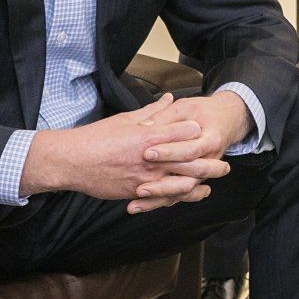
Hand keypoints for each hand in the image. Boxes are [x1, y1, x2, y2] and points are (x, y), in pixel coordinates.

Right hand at [19, 92, 237, 211]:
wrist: (73, 161)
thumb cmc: (98, 137)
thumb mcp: (127, 119)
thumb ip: (153, 112)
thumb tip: (169, 99)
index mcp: (151, 135)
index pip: (187, 132)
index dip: (199, 131)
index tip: (207, 132)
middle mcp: (153, 158)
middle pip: (192, 161)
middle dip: (211, 164)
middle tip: (226, 165)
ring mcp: (146, 178)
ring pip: (183, 184)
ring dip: (201, 186)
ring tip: (212, 185)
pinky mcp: (137, 192)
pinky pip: (164, 198)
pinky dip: (180, 198)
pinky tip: (189, 197)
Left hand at [128, 91, 251, 211]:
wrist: (225, 121)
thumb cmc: (203, 112)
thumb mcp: (186, 107)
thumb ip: (165, 115)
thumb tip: (144, 125)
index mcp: (211, 141)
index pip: (189, 151)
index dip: (169, 153)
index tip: (147, 153)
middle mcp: (209, 162)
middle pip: (189, 180)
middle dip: (162, 184)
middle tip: (140, 186)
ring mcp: (201, 175)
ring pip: (181, 193)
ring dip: (158, 199)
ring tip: (135, 202)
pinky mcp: (191, 181)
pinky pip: (175, 196)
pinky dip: (157, 202)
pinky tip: (138, 205)